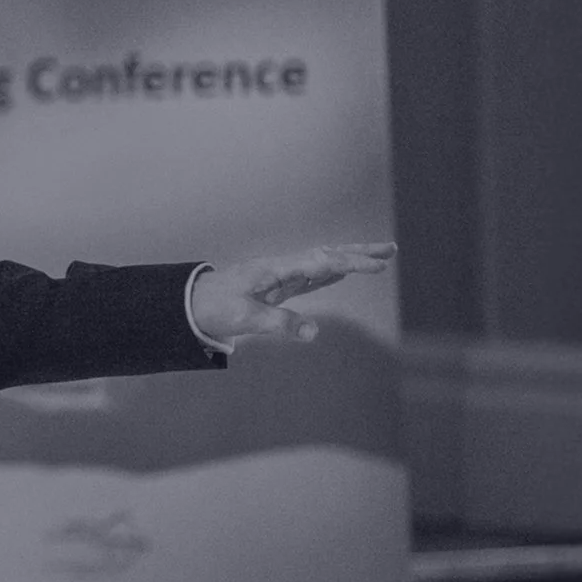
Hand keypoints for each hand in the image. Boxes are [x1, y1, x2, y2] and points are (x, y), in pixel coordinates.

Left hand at [190, 242, 395, 342]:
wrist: (190, 303)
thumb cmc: (214, 308)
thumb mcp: (246, 319)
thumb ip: (280, 323)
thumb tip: (313, 332)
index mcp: (275, 270)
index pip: (321, 262)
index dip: (352, 263)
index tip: (378, 266)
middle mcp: (281, 268)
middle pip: (327, 255)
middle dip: (359, 252)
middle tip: (391, 249)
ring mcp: (281, 276)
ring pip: (322, 264)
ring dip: (350, 259)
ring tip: (379, 257)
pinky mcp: (278, 287)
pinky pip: (311, 277)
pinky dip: (332, 272)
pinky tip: (343, 272)